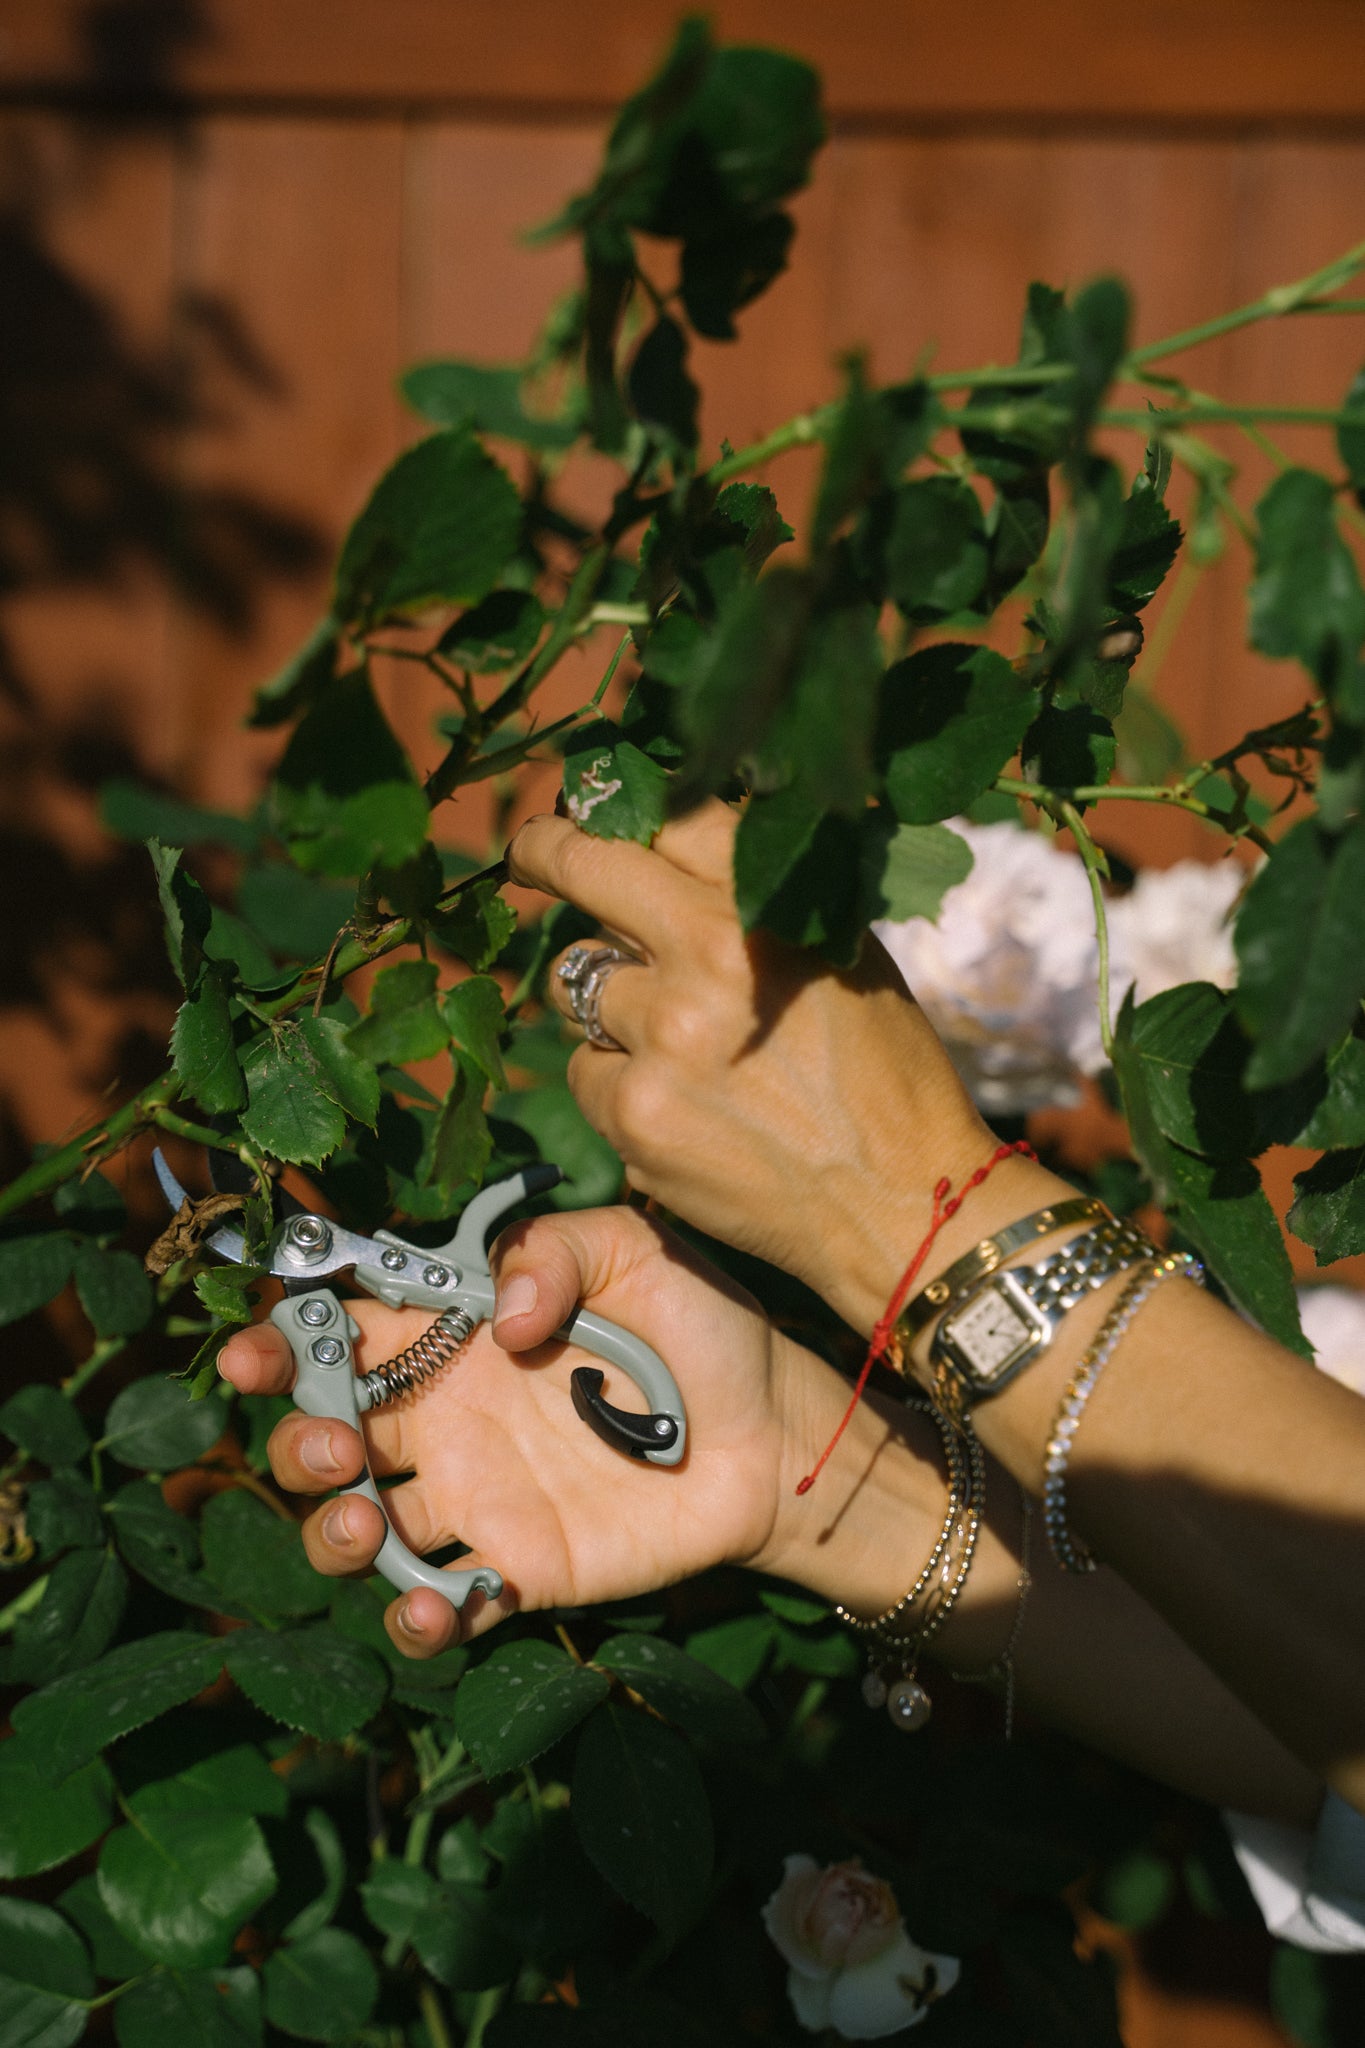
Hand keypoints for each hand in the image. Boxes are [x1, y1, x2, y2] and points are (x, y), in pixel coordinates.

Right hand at [218, 1206, 893, 1658]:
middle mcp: (447, 1419)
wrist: (771, 1433)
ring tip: (358, 1519)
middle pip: (327, 1435)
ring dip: (329, 1530)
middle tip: (333, 1442)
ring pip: (358, 1526)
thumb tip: (507, 1318)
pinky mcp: (518, 1570)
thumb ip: (555, 1250)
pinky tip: (433, 1606)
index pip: (344, 1334)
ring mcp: (477, 1500)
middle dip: (298, 1442)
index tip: (253, 1353)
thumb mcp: (633, 1249)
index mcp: (456, 1337)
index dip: (283, 1341)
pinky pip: (443, 1603)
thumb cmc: (699, 1328)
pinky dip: (417, 1616)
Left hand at [508, 801, 1052, 1332]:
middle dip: (546, 852)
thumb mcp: (845, 955)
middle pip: (583, 870)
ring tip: (668, 1036)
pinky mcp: (633, 1118)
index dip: (614, 805)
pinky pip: (584, 1072)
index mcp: (767, 910)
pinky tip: (676, 1105)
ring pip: (575, 983)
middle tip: (533, 854)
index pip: (666, 817)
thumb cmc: (887, 1075)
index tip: (584, 806)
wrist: (901, 1202)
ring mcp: (662, 1044)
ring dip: (605, 1001)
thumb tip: (674, 843)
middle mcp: (706, 964)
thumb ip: (759, 897)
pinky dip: (617, 1083)